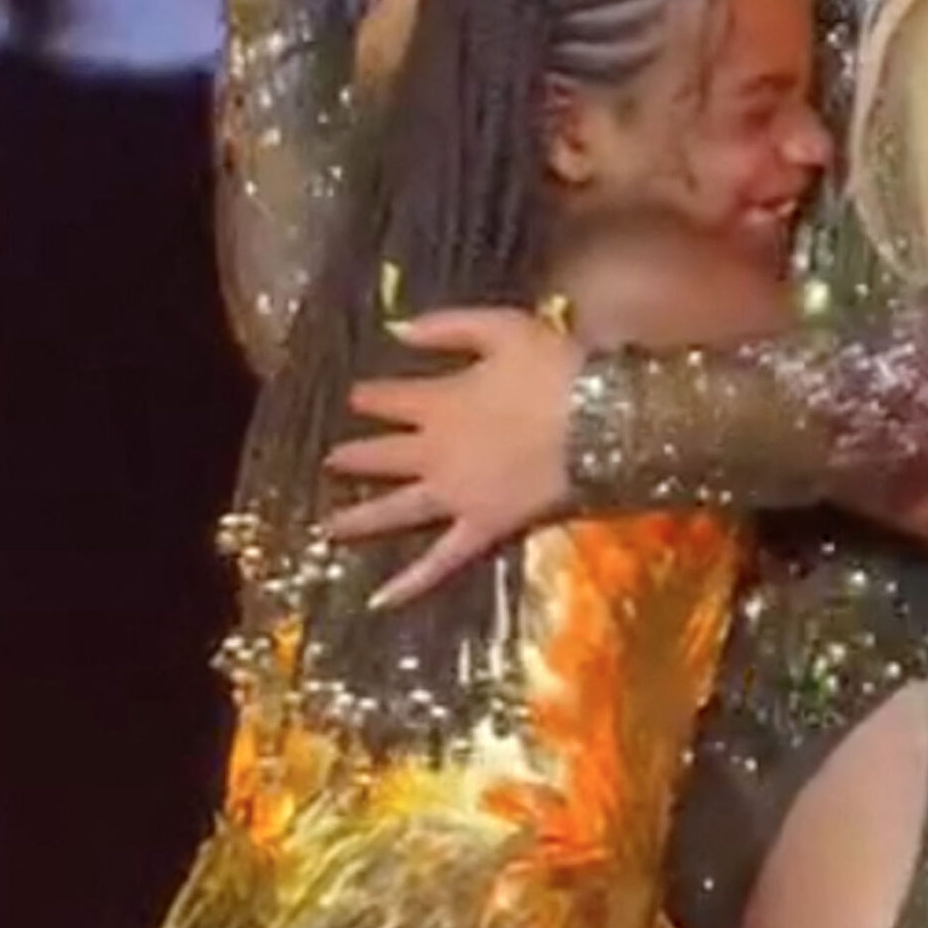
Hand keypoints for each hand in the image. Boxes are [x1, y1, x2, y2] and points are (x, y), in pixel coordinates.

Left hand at [322, 309, 583, 606]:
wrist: (600, 419)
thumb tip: (395, 328)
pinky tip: (381, 600)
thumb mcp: (501, 326)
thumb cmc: (555, 368)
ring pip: (396, 510)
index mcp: (440, 401)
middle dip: (354, 456)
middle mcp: (435, 451)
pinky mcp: (481, 527)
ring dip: (359, 519)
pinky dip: (411, 582)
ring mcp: (455, 494)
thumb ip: (445, 326)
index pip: (389, 399)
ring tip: (328, 528)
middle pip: (383, 455)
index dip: (369, 397)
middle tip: (331, 461)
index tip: (355, 397)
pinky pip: (440, 560)